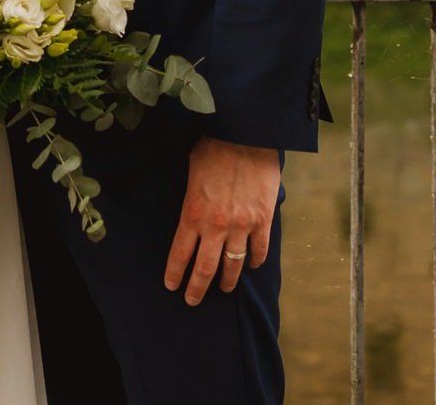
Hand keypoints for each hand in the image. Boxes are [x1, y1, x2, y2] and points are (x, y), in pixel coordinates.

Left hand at [164, 137, 279, 304]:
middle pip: (205, 269)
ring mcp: (242, 226)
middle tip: (192, 300)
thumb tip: (192, 212)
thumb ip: (191, 199)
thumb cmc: (214, 147)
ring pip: (233, 266)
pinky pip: (259, 250)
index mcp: (193, 214)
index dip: (175, 274)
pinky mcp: (263, 220)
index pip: (180, 254)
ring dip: (227, 281)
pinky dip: (255, 261)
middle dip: (197, 289)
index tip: (172, 287)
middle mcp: (216, 226)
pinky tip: (252, 265)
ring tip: (224, 289)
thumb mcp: (191, 173)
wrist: (246, 135)